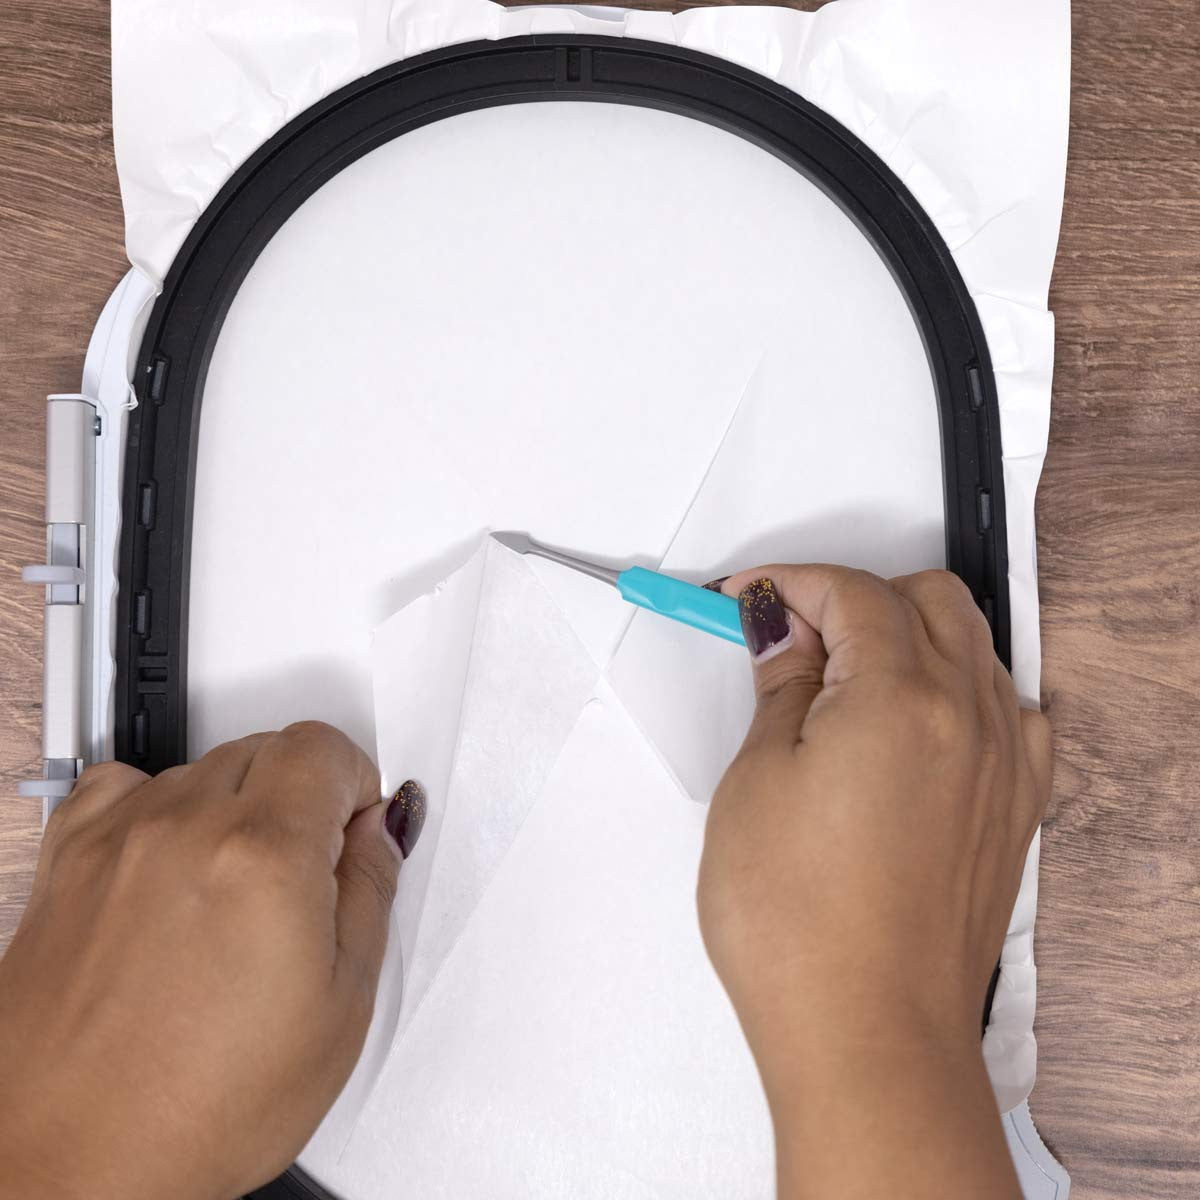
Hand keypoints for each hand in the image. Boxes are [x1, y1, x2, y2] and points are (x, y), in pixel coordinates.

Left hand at [0, 722, 422, 1199]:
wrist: (70, 1170)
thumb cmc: (196, 1110)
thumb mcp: (339, 1008)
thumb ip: (370, 892)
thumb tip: (381, 830)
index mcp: (265, 855)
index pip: (323, 746)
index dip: (355, 782)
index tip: (353, 825)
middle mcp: (186, 828)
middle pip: (267, 748)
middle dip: (302, 795)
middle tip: (304, 874)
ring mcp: (119, 841)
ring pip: (202, 766)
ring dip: (235, 805)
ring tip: (235, 892)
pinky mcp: (67, 863)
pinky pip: (122, 786)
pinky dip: (157, 805)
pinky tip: (172, 861)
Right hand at [698, 567, 1049, 1199]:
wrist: (867, 1035)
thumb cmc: (800, 927)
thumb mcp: (756, 782)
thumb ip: (781, 687)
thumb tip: (783, 631)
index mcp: (901, 697)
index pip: (853, 592)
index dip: (792, 582)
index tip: (750, 597)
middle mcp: (969, 717)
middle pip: (926, 599)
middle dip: (853, 596)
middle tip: (789, 637)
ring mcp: (1003, 764)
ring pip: (972, 644)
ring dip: (907, 632)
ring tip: (843, 677)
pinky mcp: (1014, 810)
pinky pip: (1008, 709)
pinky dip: (962, 687)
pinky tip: (917, 721)